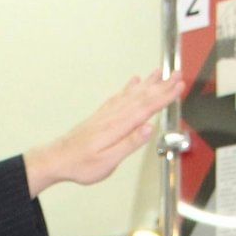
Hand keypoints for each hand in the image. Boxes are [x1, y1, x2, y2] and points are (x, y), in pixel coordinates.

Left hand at [24, 71, 186, 195]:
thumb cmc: (81, 164)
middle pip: (142, 97)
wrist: (57, 158)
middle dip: (162, 86)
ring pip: (131, 94)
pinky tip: (134, 82)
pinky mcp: (101, 115)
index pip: (146, 108)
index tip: (179, 87)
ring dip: (148, 83)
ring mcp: (106, 114)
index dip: (164, 97)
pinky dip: (129, 88)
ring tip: (160, 72)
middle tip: (177, 74)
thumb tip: (148, 128)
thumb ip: (129, 144)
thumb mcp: (107, 161)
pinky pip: (119, 96)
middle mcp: (113, 116)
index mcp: (118, 127)